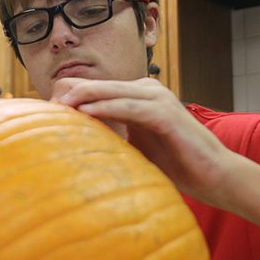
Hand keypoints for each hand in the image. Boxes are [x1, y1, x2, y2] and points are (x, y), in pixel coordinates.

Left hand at [53, 77, 233, 204]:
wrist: (214, 176)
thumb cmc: (176, 164)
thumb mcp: (134, 147)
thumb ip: (111, 137)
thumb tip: (76, 144)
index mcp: (138, 95)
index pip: (96, 87)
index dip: (70, 96)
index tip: (45, 113)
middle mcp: (147, 90)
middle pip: (98, 84)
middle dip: (70, 94)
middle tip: (46, 109)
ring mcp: (157, 98)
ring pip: (110, 91)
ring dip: (82, 97)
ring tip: (58, 107)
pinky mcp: (165, 113)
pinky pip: (129, 106)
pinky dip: (106, 108)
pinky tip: (86, 113)